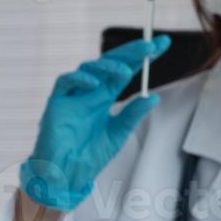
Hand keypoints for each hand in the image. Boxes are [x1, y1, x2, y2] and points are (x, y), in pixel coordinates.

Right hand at [20, 36, 170, 210]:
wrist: (67, 175)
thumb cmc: (91, 155)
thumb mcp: (118, 133)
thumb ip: (133, 114)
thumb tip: (154, 97)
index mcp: (106, 96)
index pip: (127, 70)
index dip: (143, 57)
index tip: (164, 44)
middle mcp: (90, 92)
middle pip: (111, 63)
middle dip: (131, 52)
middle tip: (151, 45)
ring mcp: (73, 95)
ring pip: (89, 67)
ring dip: (108, 65)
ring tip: (125, 71)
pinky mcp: (57, 103)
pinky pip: (65, 82)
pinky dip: (80, 78)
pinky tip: (94, 83)